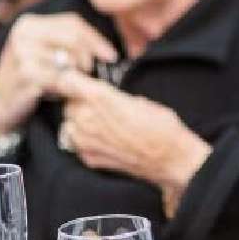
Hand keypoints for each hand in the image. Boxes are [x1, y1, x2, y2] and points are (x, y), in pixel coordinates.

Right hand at [0, 12, 117, 135]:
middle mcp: (23, 33)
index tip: (111, 56)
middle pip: (74, 39)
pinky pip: (62, 79)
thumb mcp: (45, 53)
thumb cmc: (29, 78)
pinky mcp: (25, 74)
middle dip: (88, 58)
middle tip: (87, 74)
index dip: (96, 39)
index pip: (73, 23)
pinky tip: (61, 93)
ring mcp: (22, 53)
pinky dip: (68, 88)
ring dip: (76, 75)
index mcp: (29, 23)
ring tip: (66, 83)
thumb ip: (68, 43)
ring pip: (69, 60)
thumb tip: (108, 49)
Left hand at [58, 77, 211, 215]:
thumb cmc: (163, 128)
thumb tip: (107, 96)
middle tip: (99, 104)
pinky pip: (76, 143)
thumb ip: (116, 97)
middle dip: (80, 101)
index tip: (80, 81)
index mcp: (102, 98)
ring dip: (80, 120)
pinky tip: (105, 139)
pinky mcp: (88, 158)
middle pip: (68, 102)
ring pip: (68, 123)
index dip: (74, 80)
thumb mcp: (141, 100)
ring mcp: (86, 141)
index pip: (67, 81)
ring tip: (102, 122)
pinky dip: (86, 139)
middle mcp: (88, 120)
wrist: (170, 159)